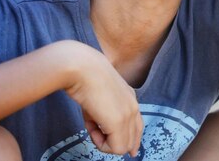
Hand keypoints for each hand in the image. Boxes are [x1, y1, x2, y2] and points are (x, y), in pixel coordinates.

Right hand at [57, 41, 142, 156]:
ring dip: (106, 143)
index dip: (132, 140)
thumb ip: (103, 113)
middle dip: (113, 142)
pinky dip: (102, 145)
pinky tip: (92, 128)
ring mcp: (128, 114)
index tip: (127, 150)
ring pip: (125, 147)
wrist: (81, 68)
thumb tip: (101, 130)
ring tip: (92, 126)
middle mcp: (134, 106)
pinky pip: (116, 148)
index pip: (138, 126)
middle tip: (94, 130)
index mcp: (130, 98)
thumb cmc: (84, 79)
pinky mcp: (119, 121)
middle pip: (133, 140)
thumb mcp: (97, 98)